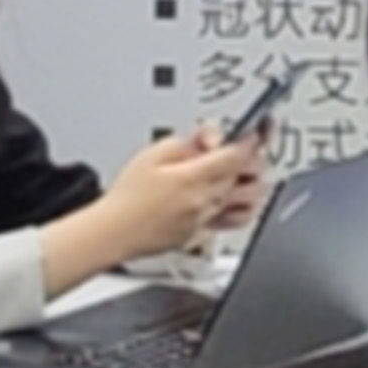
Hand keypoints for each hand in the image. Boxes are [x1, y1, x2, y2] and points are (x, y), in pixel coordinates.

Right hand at [107, 124, 269, 259]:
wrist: (115, 232)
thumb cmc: (127, 197)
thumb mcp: (152, 154)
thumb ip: (186, 142)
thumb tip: (211, 138)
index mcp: (194, 178)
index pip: (237, 155)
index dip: (250, 141)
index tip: (252, 134)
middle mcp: (206, 201)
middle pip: (248, 177)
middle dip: (252, 160)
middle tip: (246, 151)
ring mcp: (207, 219)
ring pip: (249, 201)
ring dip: (252, 184)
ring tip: (246, 174)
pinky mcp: (203, 234)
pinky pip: (234, 220)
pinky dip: (242, 207)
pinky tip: (236, 199)